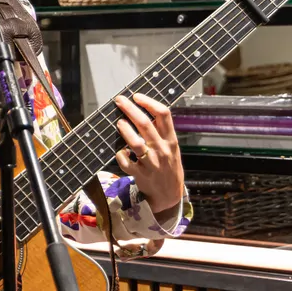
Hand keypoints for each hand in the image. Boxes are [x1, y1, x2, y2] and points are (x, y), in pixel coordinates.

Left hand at [113, 93, 185, 216]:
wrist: (170, 195)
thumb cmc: (168, 166)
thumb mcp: (172, 148)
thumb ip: (161, 132)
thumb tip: (142, 110)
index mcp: (172, 140)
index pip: (164, 115)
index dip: (149, 102)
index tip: (137, 96)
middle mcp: (163, 150)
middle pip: (145, 124)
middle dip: (130, 109)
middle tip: (119, 100)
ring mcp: (152, 163)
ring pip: (136, 142)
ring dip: (125, 130)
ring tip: (119, 123)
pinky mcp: (140, 175)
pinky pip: (126, 161)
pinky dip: (120, 154)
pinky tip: (120, 151)